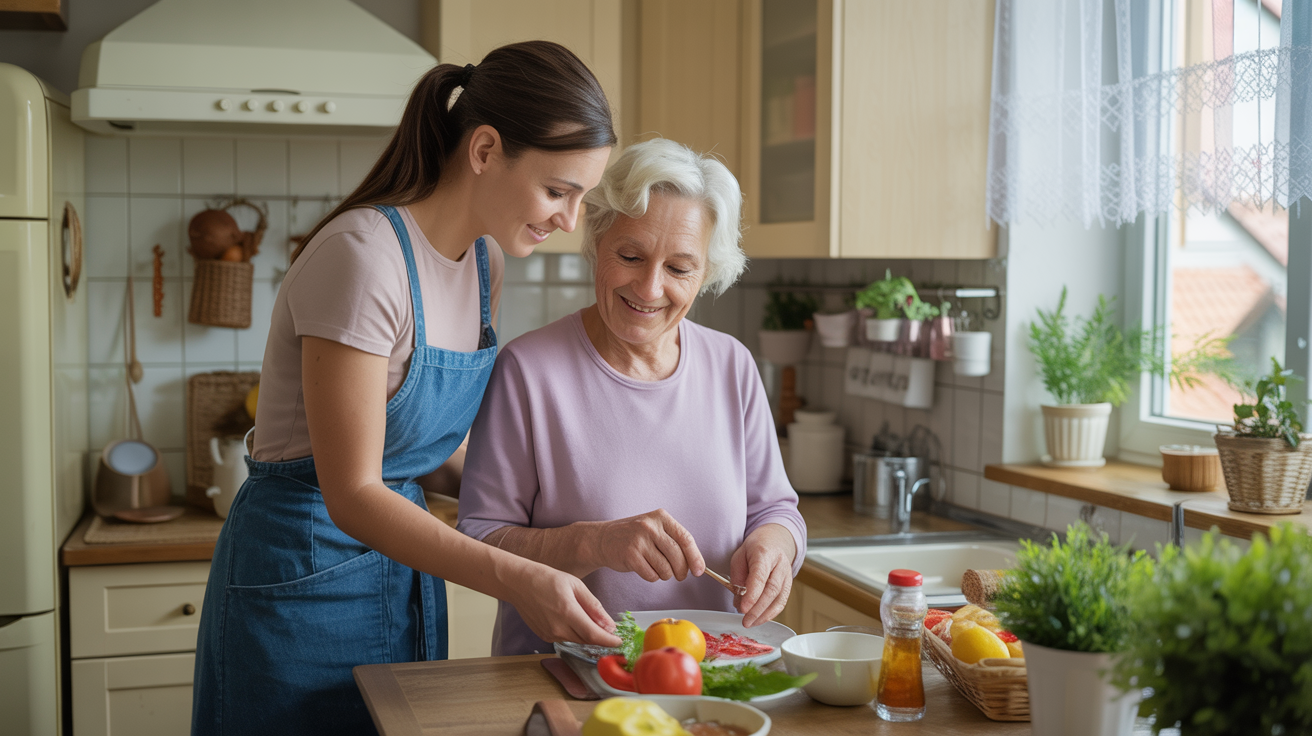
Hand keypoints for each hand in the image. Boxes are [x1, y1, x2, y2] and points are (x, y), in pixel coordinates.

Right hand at [507, 563, 621, 647]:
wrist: (519, 583)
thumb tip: (609, 624)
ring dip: (588, 635)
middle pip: (587, 640)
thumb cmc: (546, 579)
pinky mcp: (544, 636)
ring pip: (577, 640)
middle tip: (610, 630)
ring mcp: (549, 634)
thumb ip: (594, 606)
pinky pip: (566, 638)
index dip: (609, 641)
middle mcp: (558, 627)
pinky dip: (574, 633)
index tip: (620, 642)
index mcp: (567, 612)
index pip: (594, 635)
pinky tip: (572, 620)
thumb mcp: (576, 585)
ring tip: (590, 620)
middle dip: (601, 637)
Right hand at [592, 509, 705, 582]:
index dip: (695, 557)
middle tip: (679, 575)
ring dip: (665, 574)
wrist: (603, 539)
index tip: (699, 570)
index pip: (685, 538)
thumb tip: (696, 564)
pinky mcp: (630, 555)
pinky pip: (651, 575)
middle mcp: (650, 526)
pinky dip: (652, 576)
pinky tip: (644, 568)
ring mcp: (639, 540)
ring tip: (656, 567)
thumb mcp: (655, 529)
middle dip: (681, 571)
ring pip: (665, 569)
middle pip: (677, 556)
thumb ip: (674, 541)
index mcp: (661, 517)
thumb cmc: (634, 536)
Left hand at [729, 524, 796, 626]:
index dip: (752, 594)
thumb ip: (738, 577)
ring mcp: (787, 575)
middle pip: (772, 589)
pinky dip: (771, 613)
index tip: (743, 608)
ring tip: (750, 623)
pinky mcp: (789, 586)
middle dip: (757, 609)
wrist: (774, 542)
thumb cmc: (754, 549)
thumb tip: (739, 600)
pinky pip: (782, 602)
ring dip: (764, 614)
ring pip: (779, 598)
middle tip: (745, 620)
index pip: (760, 575)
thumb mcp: (739, 556)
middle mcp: (780, 564)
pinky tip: (760, 619)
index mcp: (764, 553)